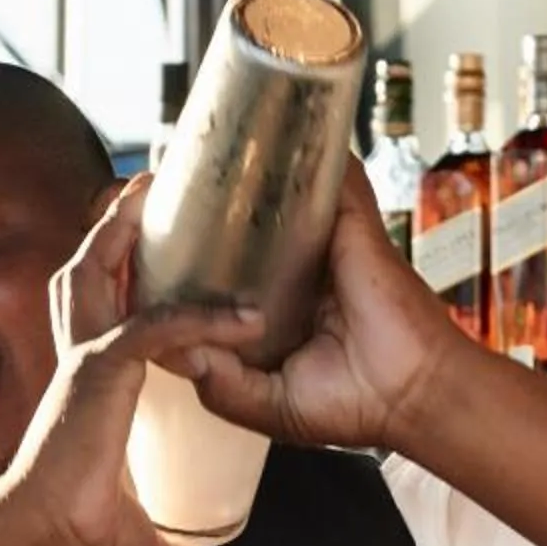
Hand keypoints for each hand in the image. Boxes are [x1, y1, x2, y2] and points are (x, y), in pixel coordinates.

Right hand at [0, 178, 266, 545]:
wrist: (47, 541)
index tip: (150, 252)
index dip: (116, 276)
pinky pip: (156, 326)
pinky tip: (246, 315)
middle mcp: (79, 361)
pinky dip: (200, 316)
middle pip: (87, 271)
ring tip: (160, 195)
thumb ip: (164, 533)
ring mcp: (86, 361)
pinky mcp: (100, 371)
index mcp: (85, 385)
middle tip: (146, 191)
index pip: (99, 312)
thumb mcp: (138, 531)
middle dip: (113, 228)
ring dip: (131, 233)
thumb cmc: (77, 537)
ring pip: (103, 273)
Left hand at [176, 159, 471, 455]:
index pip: (213, 274)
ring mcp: (320, 241)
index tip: (134, 252)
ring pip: (272, 191)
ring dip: (236, 174)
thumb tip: (168, 343)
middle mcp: (291, 271)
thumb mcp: (263, 404)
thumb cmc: (352, 406)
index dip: (172, 261)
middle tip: (148, 201)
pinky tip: (255, 139)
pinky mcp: (347, 222)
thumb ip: (215, 379)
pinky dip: (296, 152)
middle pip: (234, 226)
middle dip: (191, 211)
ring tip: (190, 166)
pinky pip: (320, 173)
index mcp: (269, 312)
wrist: (412, 396)